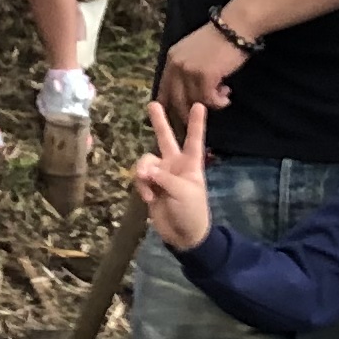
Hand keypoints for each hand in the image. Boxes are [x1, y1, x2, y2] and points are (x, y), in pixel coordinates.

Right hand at [130, 97, 214, 249]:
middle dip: (159, 122)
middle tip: (153, 103)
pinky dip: (141, 186)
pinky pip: (139, 178)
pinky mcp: (149, 187)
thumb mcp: (183, 192)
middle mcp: (175, 165)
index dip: (197, 123)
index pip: (194, 139)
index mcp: (191, 164)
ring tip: (148, 185)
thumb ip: (164, 177)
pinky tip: (149, 198)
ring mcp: (161, 175)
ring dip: (143, 171)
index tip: (199, 105)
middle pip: (165, 139)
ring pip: (146, 161)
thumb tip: (144, 170)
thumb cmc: (192, 211)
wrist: (183, 235)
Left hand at [158, 17, 249, 127]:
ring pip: (193, 103)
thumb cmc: (220, 38)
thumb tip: (190, 93)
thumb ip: (187, 69)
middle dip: (185, 116)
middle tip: (197, 123)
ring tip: (222, 98)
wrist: (235, 26)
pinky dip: (218, 103)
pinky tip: (227, 97)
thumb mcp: (195, 52)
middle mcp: (176, 66)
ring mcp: (189, 71)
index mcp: (171, 59)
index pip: (162, 91)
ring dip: (208, 105)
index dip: (167, 108)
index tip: (175, 120)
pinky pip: (208, 100)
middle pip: (175, 102)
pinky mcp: (204, 76)